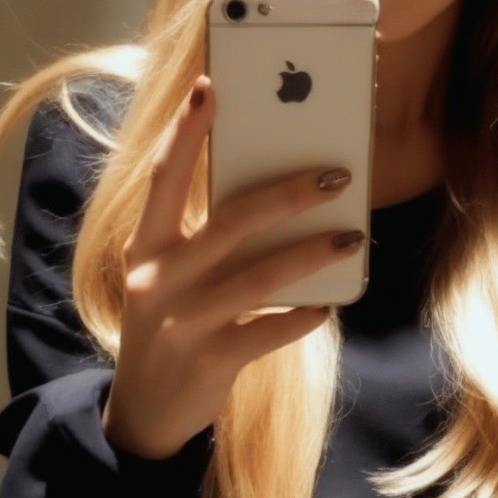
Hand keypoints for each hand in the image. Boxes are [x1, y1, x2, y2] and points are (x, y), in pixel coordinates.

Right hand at [102, 75, 362, 459]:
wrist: (145, 411)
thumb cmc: (172, 323)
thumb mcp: (172, 277)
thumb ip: (208, 240)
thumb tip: (281, 197)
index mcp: (145, 247)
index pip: (164, 177)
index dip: (186, 131)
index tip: (211, 85)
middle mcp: (157, 278)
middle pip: (229, 222)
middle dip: (287, 193)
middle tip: (335, 174)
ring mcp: (180, 321)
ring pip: (257, 276)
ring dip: (311, 253)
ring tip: (352, 237)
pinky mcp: (207, 360)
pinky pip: (268, 331)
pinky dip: (302, 316)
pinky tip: (328, 304)